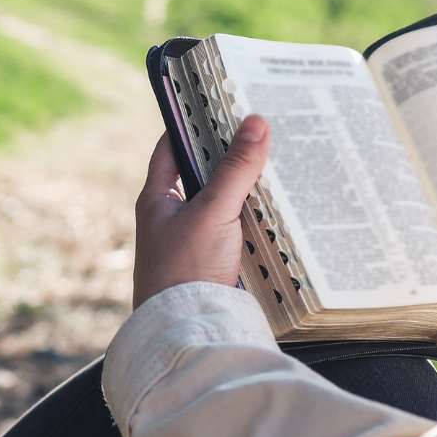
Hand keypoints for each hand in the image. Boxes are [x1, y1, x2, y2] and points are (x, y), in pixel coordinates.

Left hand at [132, 115, 270, 308]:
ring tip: (280, 165)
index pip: (172, 147)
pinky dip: (256, 221)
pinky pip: (237, 233)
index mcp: (157, 199)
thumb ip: (235, 169)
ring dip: (248, 191)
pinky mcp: (214, 265)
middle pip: (204, 175)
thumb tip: (255, 123)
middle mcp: (171, 219)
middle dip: (232, 157)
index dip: (194, 123)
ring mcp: (193, 243)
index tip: (221, 103)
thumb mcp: (212, 211)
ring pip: (223, 205)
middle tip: (263, 132)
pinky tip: (280, 212)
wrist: (187, 333)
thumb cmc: (184, 271)